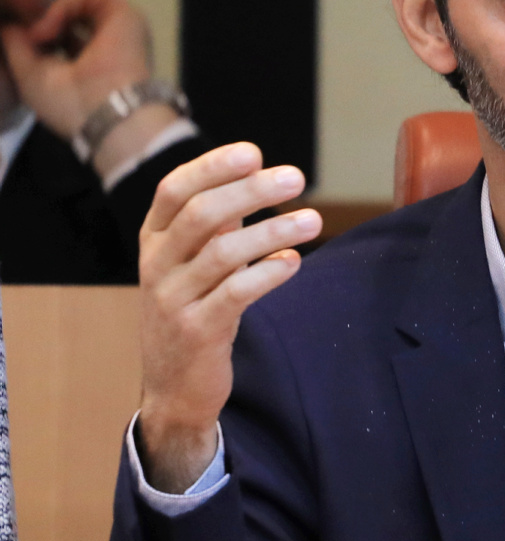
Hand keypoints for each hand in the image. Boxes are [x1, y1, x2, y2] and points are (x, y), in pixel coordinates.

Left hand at [0, 0, 152, 139]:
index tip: (19, 39)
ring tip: (38, 36)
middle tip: (28, 35)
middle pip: (70, 21)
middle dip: (44, 22)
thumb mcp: (30, 76)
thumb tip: (9, 24)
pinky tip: (48, 29)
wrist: (105, 109)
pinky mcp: (125, 14)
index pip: (64, 41)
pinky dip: (62, 7)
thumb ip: (16, 45)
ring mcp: (116, 31)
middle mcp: (107, 48)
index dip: (39, 36)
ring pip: (78, 6)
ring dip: (51, 16)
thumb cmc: (70, 103)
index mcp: (91, 68)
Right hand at [135, 142, 322, 492]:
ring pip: (222, 253)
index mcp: (155, 238)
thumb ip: (217, 223)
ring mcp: (172, 300)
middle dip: (251, 191)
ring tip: (314, 221)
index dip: (212, 166)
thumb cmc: (192, 308)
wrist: (173, 387)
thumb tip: (257, 174)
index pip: (175, 189)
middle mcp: (157, 264)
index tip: (254, 152)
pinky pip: (234, 294)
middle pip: (202, 214)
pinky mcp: (196, 332)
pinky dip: (268, 273)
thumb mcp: (193, 261)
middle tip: (296, 177)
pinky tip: (295, 261)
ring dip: (273, 231)